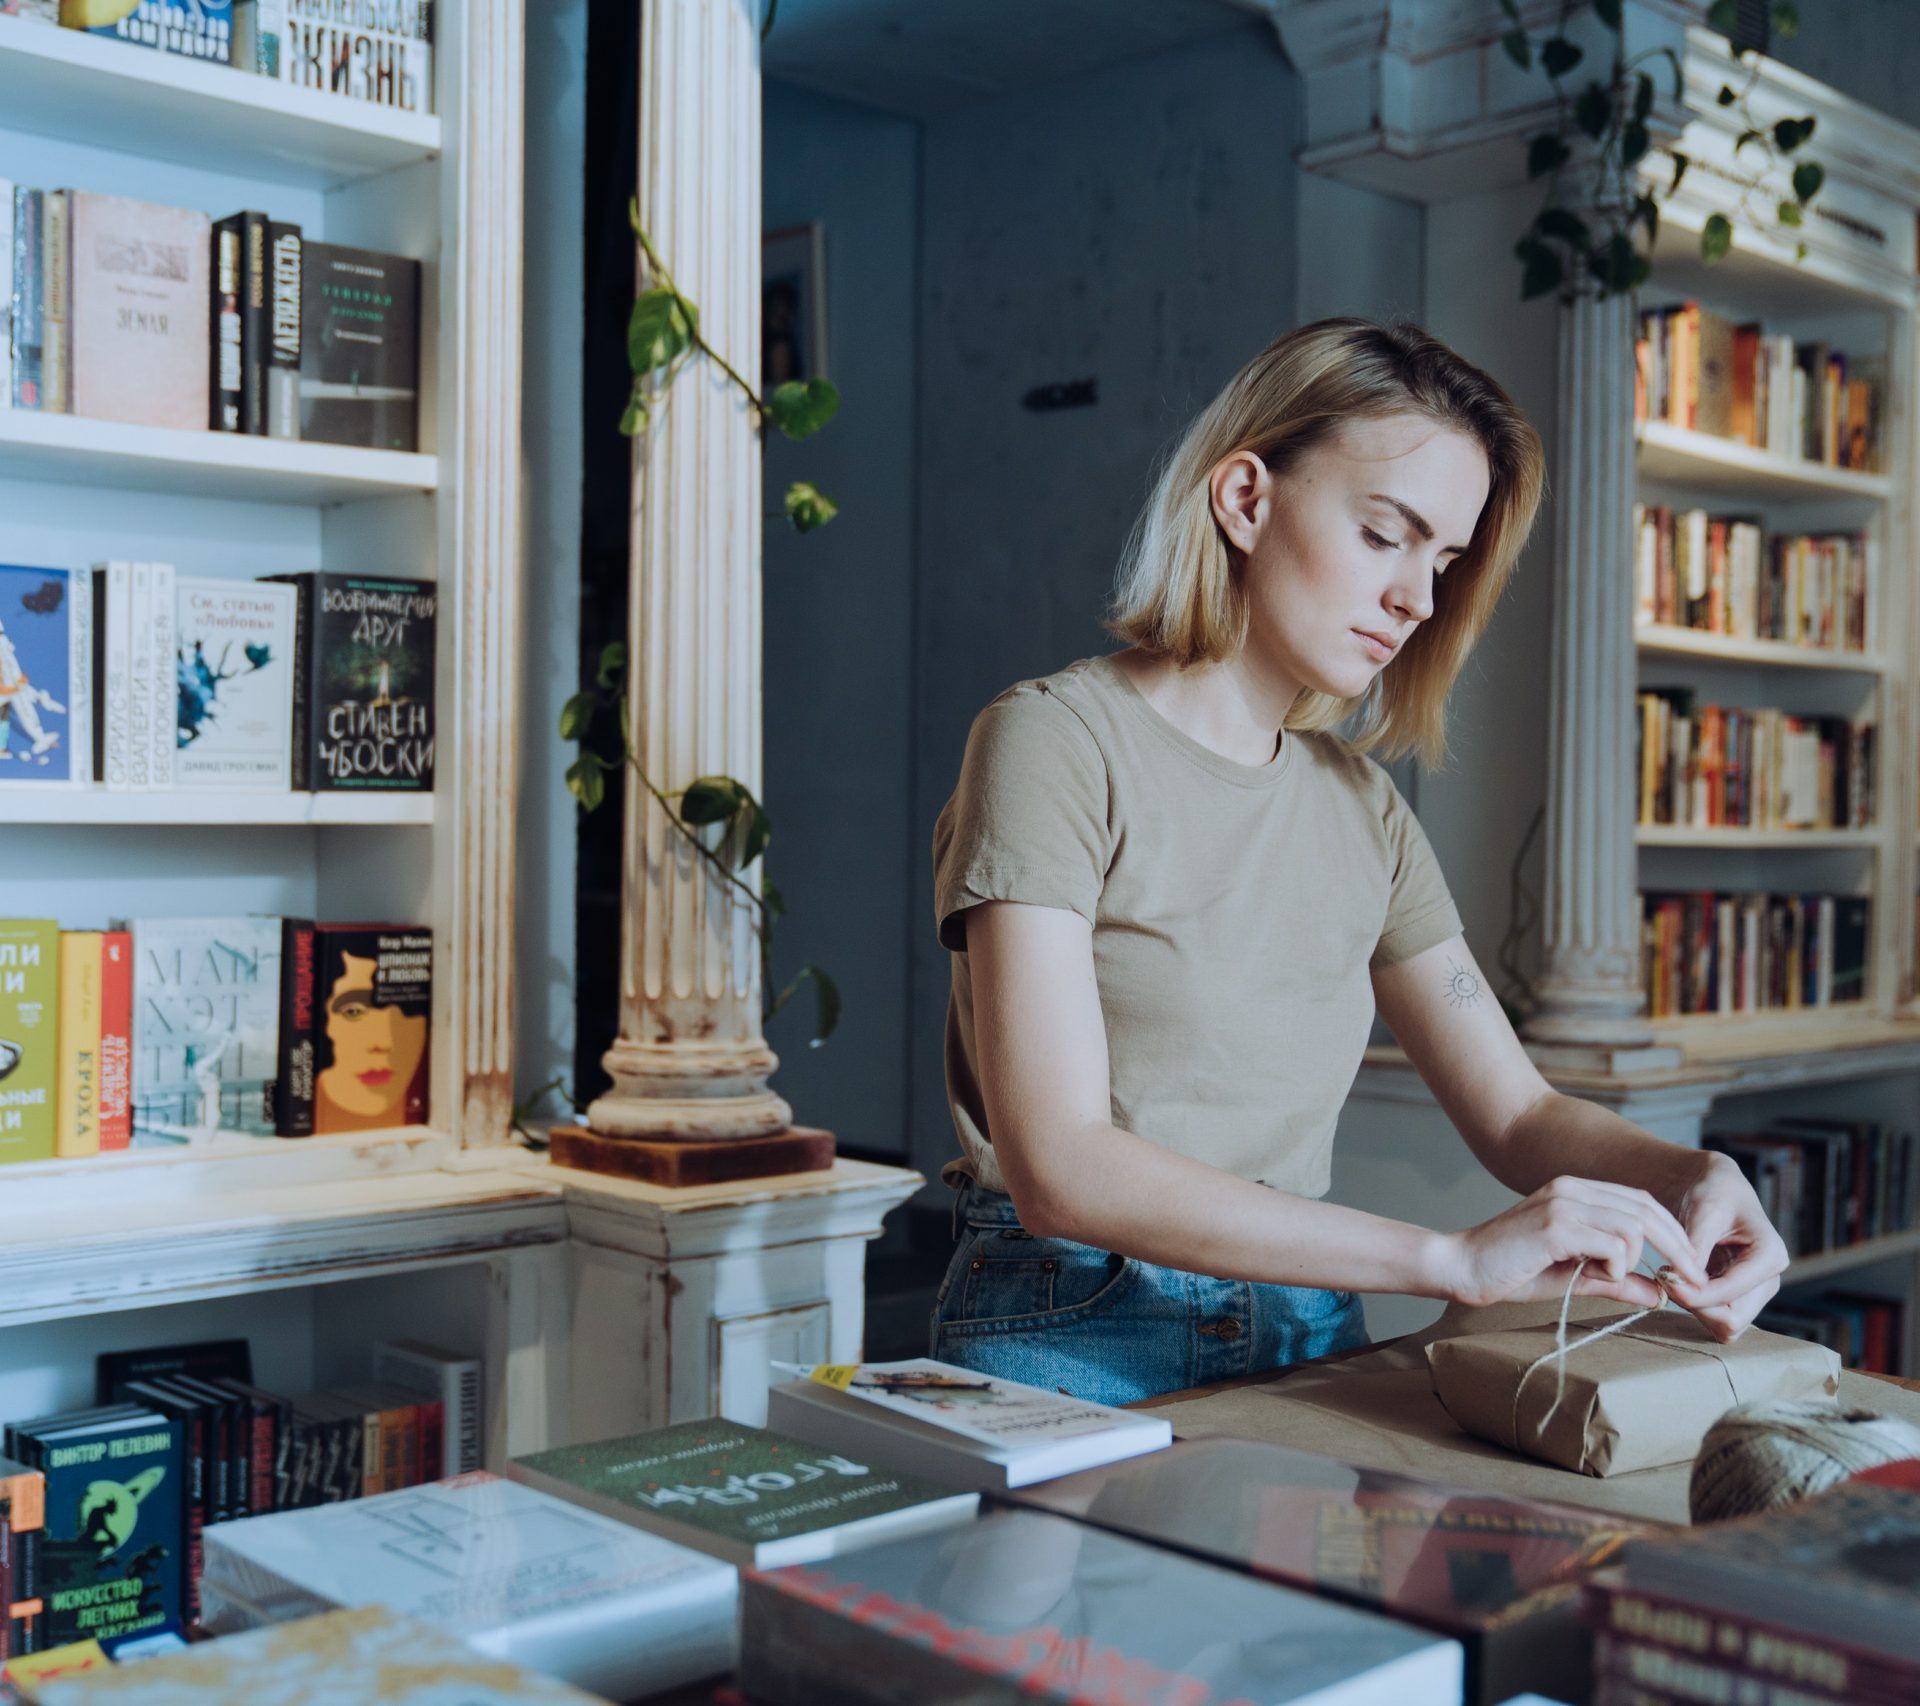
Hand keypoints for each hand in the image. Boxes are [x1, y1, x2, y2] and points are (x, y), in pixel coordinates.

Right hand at [1441, 1175, 1709, 1310]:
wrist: (1460, 1267)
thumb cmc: (1510, 1271)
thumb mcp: (1573, 1275)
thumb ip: (1616, 1280)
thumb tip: (1661, 1293)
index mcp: (1575, 1191)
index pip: (1642, 1202)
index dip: (1673, 1234)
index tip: (1690, 1269)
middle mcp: (1571, 1188)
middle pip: (1646, 1209)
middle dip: (1677, 1248)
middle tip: (1691, 1282)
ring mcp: (1563, 1203)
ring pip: (1633, 1227)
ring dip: (1633, 1262)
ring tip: (1609, 1279)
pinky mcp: (1555, 1226)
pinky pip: (1612, 1244)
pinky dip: (1616, 1268)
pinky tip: (1596, 1277)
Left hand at [1655, 1151, 1788, 1341]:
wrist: (1717, 1187)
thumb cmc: (1713, 1191)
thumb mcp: (1704, 1212)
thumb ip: (1696, 1250)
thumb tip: (1683, 1283)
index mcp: (1770, 1256)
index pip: (1731, 1295)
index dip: (1695, 1294)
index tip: (1665, 1277)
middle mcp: (1769, 1279)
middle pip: (1732, 1320)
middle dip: (1695, 1306)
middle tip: (1666, 1280)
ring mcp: (1756, 1291)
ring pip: (1725, 1325)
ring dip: (1694, 1308)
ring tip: (1671, 1277)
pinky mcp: (1740, 1295)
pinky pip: (1718, 1317)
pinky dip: (1696, 1306)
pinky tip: (1679, 1282)